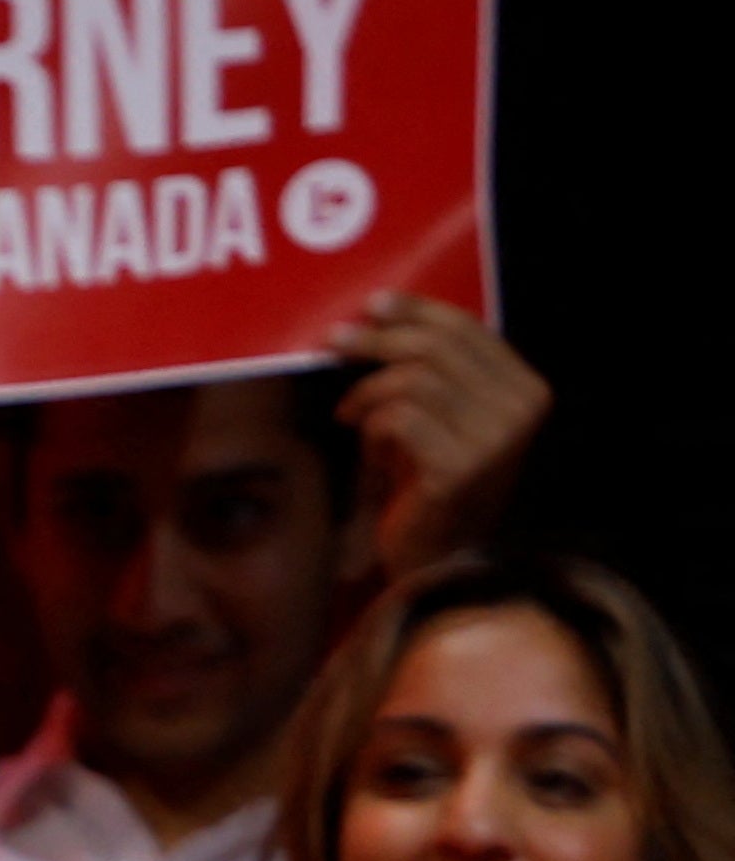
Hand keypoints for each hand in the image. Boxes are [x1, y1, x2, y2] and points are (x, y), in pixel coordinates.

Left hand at [330, 292, 549, 577]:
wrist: (436, 554)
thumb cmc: (429, 477)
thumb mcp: (443, 412)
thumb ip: (434, 367)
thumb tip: (379, 310)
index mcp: (526, 390)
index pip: (468, 329)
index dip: (416, 311)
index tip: (372, 305)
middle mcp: (521, 412)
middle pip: (435, 348)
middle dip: (376, 340)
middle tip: (334, 342)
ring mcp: (494, 443)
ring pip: (412, 381)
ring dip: (368, 393)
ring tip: (352, 414)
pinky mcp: (458, 470)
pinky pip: (398, 418)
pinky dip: (371, 425)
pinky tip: (367, 447)